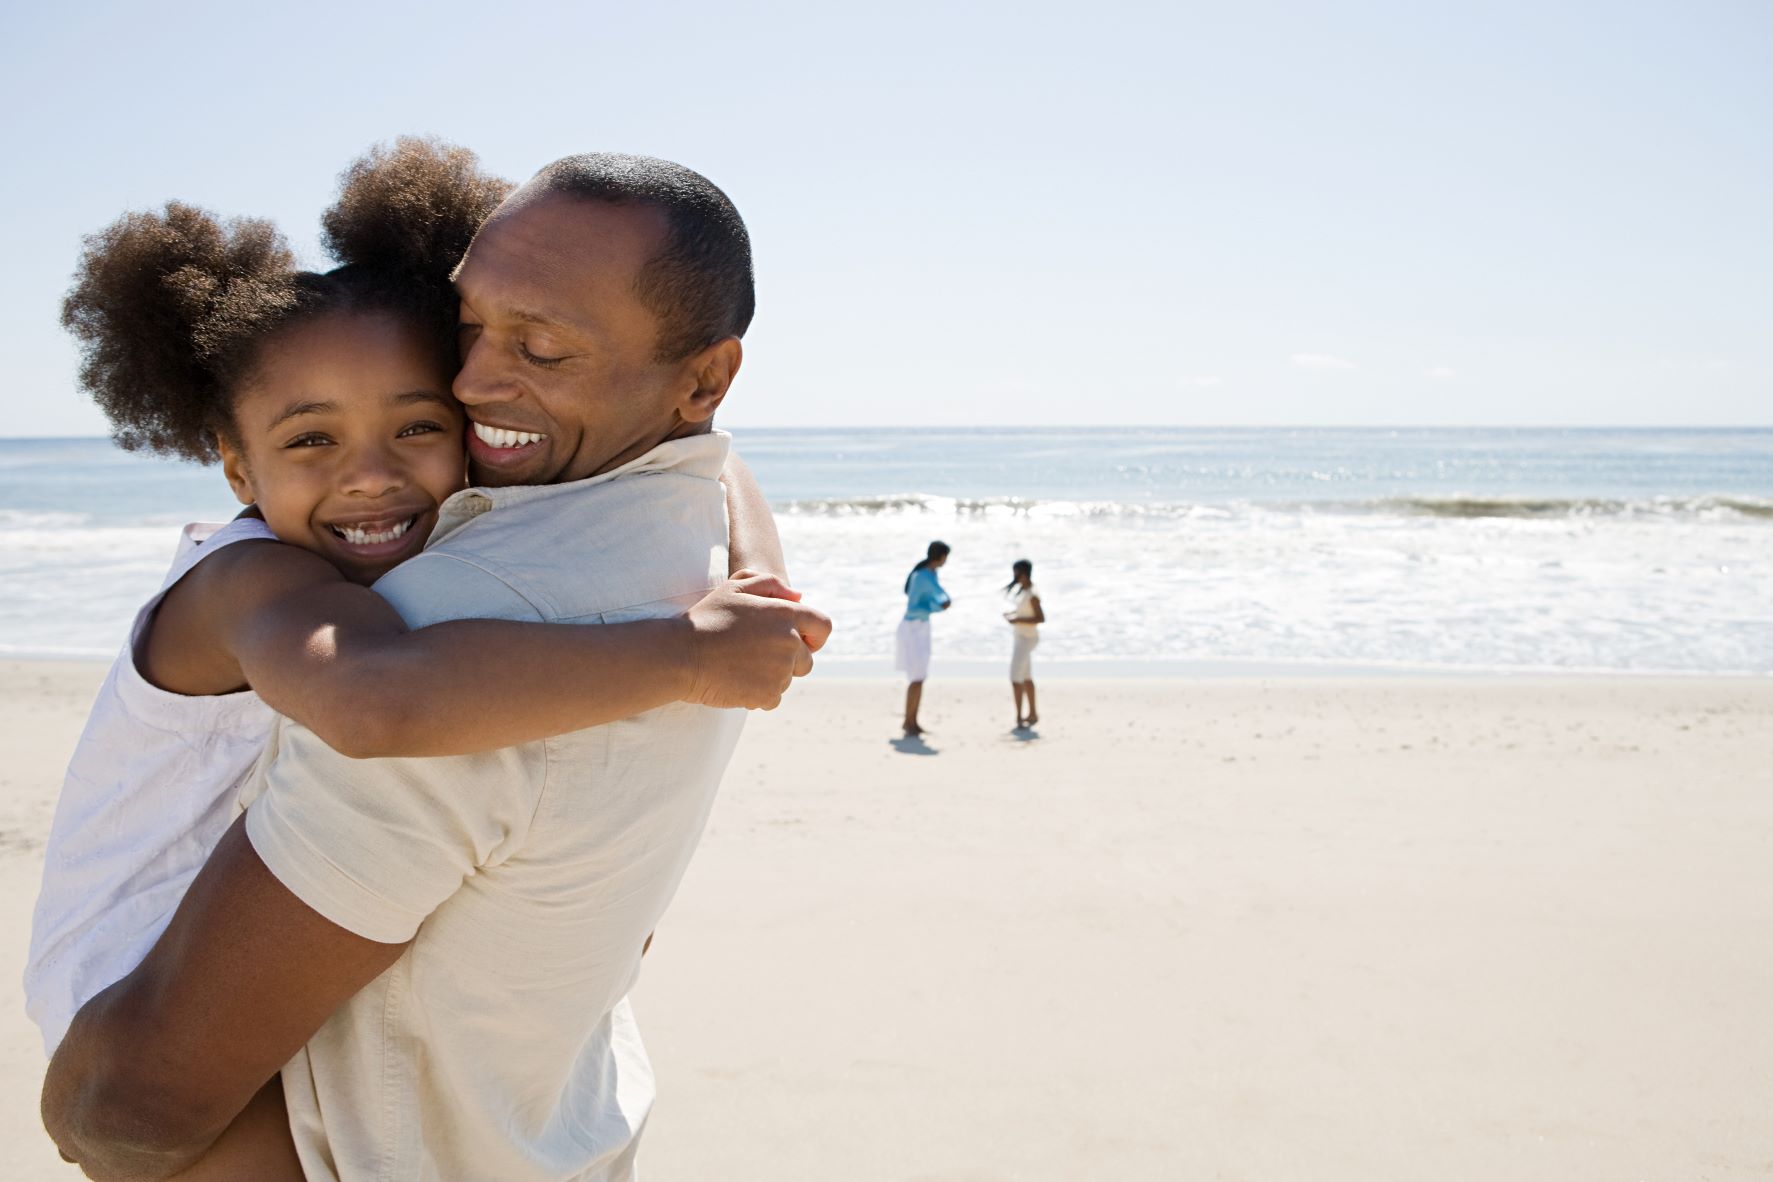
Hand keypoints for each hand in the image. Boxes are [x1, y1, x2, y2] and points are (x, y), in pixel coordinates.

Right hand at [682, 570, 832, 709]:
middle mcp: (789, 642)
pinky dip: (758, 694)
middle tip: (755, 656)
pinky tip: (736, 681)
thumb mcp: (735, 588)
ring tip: (740, 666)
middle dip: (788, 660)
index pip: (823, 626)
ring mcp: (780, 670)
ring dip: (770, 677)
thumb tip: (799, 597)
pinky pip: (773, 698)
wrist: (681, 655)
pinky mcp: (768, 694)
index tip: (801, 641)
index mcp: (786, 614)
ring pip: (787, 680)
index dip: (814, 635)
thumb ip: (770, 585)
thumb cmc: (706, 618)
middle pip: (806, 660)